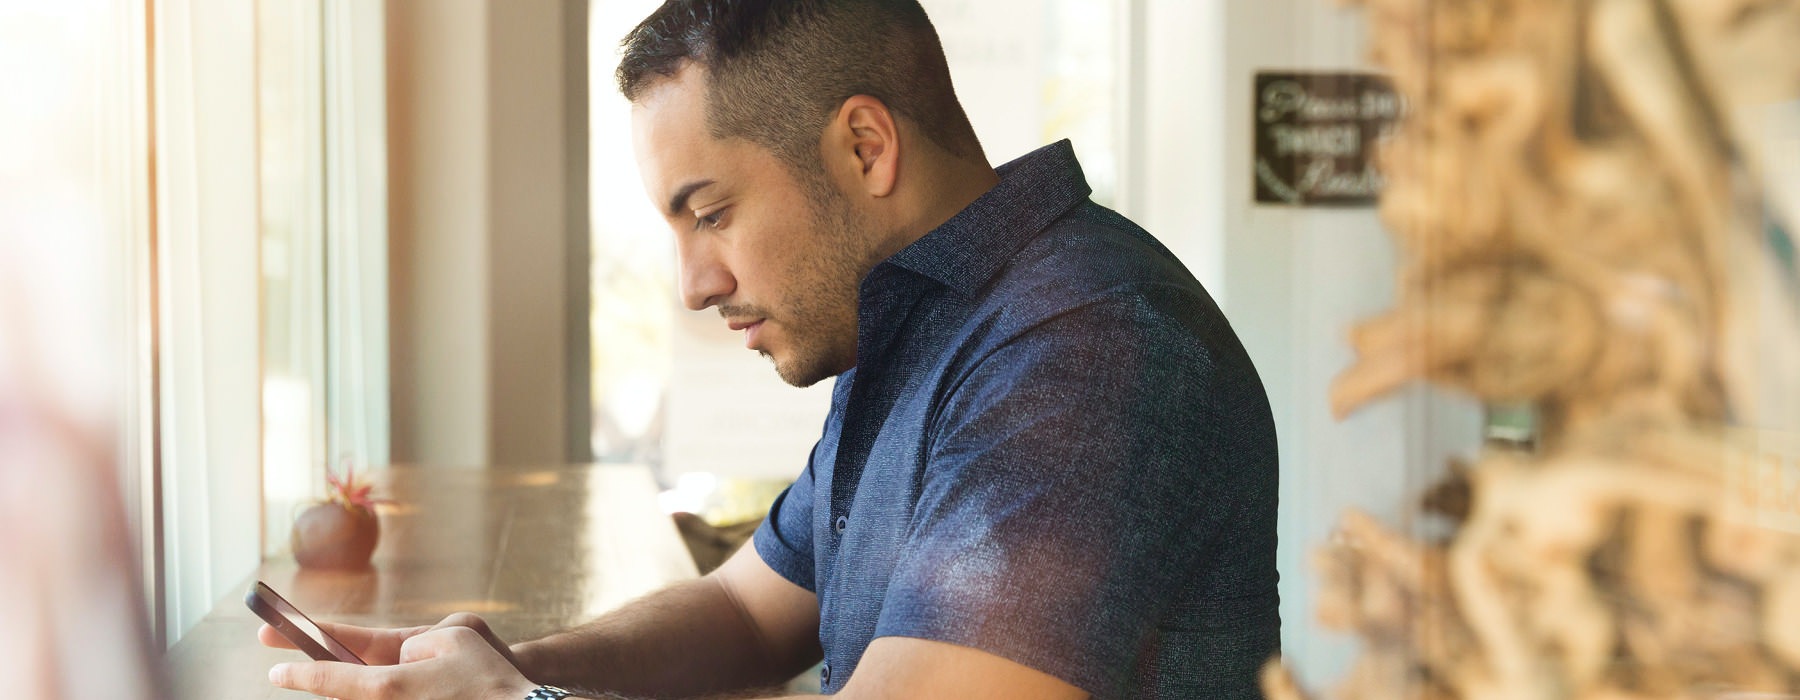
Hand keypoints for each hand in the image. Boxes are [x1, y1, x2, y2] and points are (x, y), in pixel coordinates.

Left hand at [263, 613, 536, 699]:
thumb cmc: (490, 675)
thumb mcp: (454, 635)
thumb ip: (416, 643)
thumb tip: (402, 661)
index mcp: (388, 684)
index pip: (330, 674)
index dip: (299, 669)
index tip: (274, 669)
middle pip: (347, 694)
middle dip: (337, 679)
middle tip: (310, 667)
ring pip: (374, 698)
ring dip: (382, 684)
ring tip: (431, 673)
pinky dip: (401, 692)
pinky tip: (438, 685)